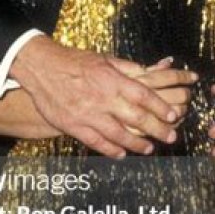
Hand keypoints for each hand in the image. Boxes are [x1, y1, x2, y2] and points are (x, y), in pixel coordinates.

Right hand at [11, 37, 196, 156]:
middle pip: (136, 118)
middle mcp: (102, 99)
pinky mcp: (74, 125)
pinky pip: (96, 142)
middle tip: (171, 137)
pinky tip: (122, 154)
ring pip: (118, 134)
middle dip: (157, 129)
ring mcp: (88, 114)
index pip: (143, 95)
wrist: (41, 68)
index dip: (160, 107)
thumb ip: (128, 69)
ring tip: (150, 148)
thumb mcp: (104, 59)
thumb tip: (152, 71)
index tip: (173, 116)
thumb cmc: (74, 61)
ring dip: (137, 144)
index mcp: (112, 80)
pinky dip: (110, 150)